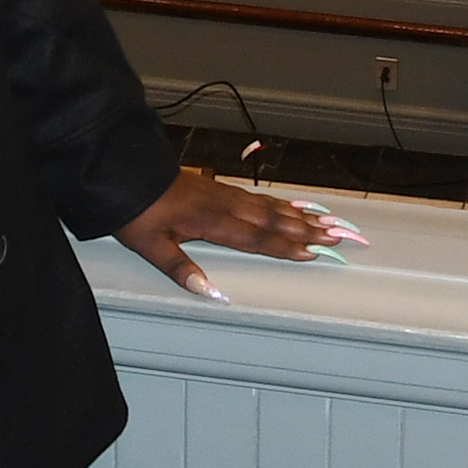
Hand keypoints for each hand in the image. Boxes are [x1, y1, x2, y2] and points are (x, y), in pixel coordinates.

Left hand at [111, 166, 362, 302]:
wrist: (125, 174)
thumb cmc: (136, 212)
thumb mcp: (151, 246)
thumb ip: (181, 269)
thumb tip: (211, 292)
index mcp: (212, 223)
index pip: (257, 238)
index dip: (287, 246)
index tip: (315, 252)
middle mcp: (225, 207)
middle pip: (274, 220)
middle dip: (308, 228)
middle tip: (341, 234)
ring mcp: (224, 195)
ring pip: (270, 207)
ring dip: (301, 215)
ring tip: (329, 220)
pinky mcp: (218, 188)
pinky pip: (259, 197)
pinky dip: (281, 202)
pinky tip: (292, 204)